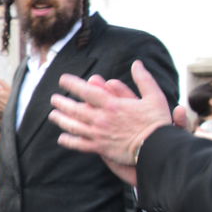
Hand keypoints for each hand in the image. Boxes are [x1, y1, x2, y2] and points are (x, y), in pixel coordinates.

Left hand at [50, 61, 182, 186]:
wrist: (158, 147)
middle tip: (54, 99)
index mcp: (112, 105)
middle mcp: (102, 119)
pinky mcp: (100, 148)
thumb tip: (137, 63)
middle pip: (75, 109)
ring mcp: (99, 134)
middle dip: (62, 103)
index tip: (63, 80)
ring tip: (53, 115)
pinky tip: (62, 138)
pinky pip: (80, 145)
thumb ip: (144, 79)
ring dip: (61, 120)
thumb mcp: (154, 96)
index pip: (87, 91)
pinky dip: (69, 141)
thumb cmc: (157, 121)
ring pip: (74, 126)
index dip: (73, 84)